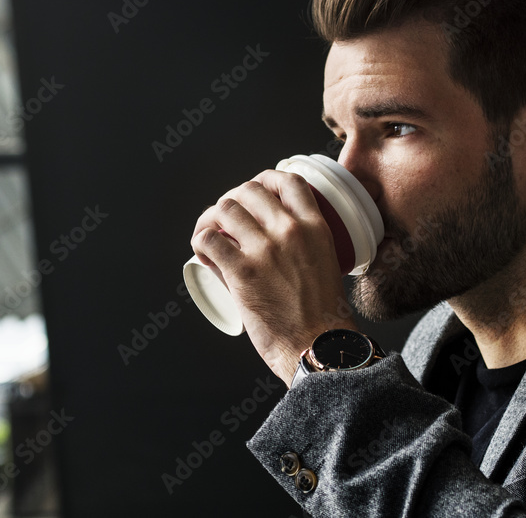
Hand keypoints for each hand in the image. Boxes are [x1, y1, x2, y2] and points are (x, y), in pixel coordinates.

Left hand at [190, 170, 358, 384]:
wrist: (319, 347)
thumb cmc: (324, 317)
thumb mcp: (325, 266)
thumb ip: (305, 248)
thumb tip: (276, 242)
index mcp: (315, 228)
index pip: (289, 181)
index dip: (266, 178)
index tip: (257, 190)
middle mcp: (289, 231)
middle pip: (249, 190)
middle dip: (233, 199)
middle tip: (228, 218)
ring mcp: (264, 250)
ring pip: (225, 208)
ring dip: (212, 217)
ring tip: (210, 233)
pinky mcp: (241, 271)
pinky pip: (208, 239)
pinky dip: (200, 240)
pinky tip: (202, 251)